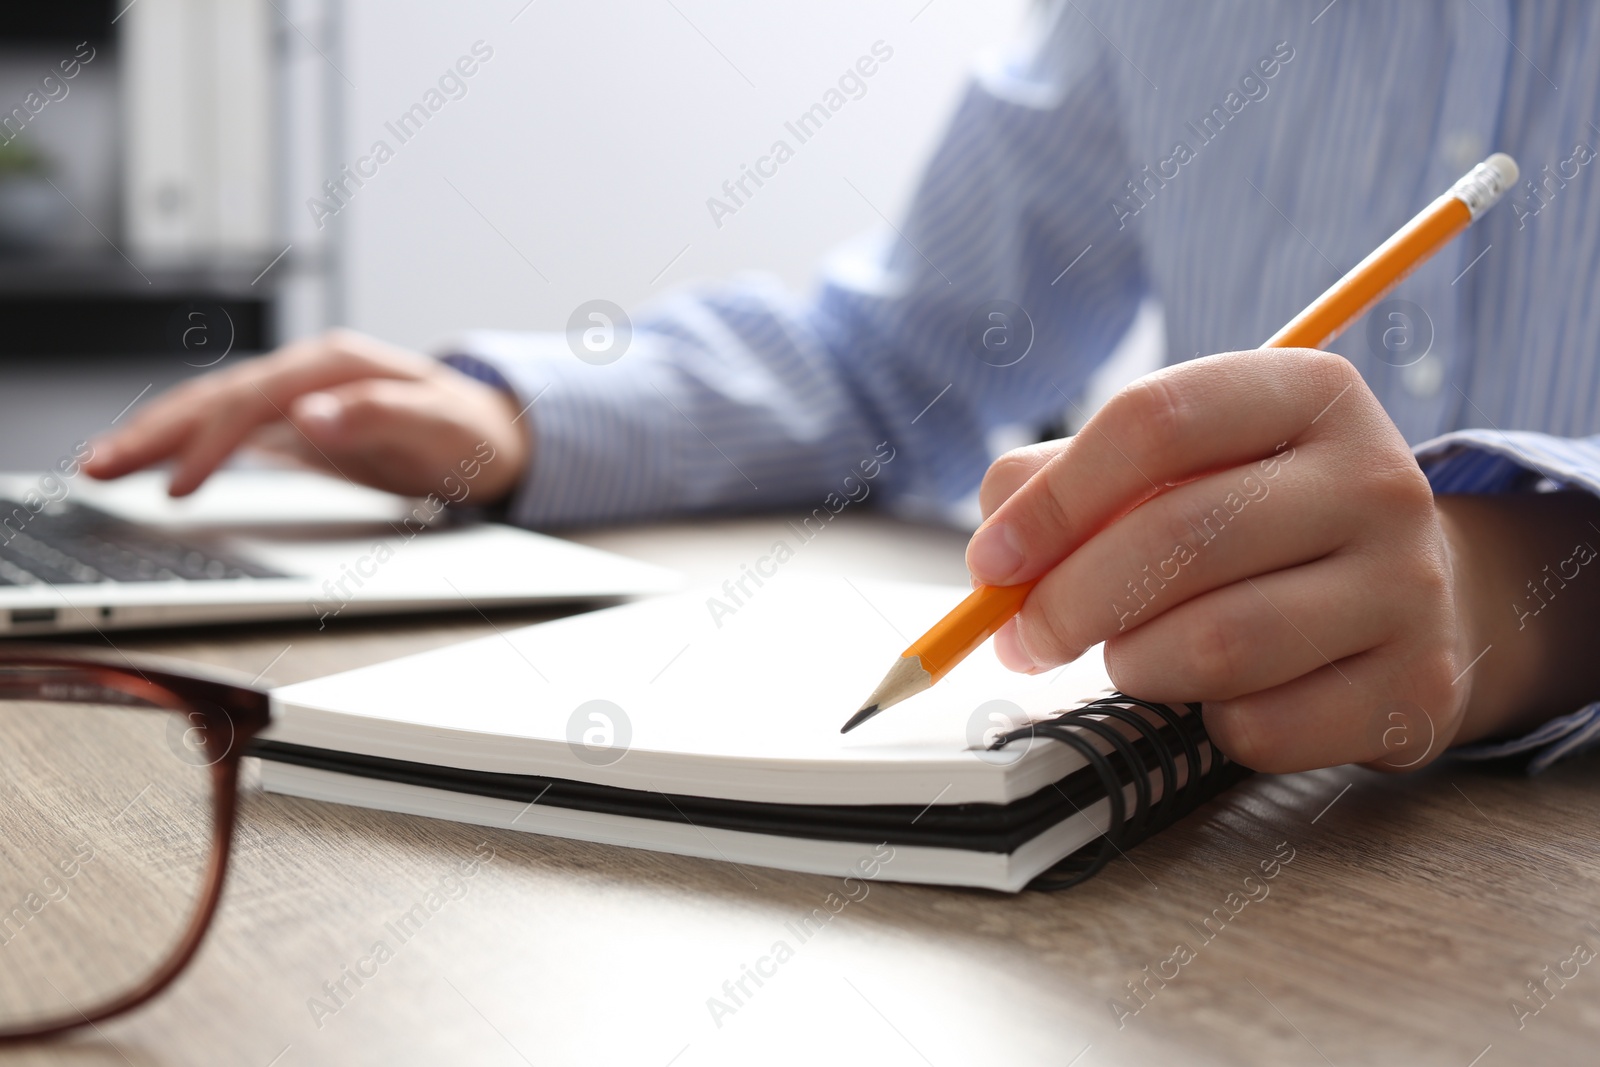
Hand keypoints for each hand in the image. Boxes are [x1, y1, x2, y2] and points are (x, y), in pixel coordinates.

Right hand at [84, 329, 529, 501]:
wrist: (495, 436)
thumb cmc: (473, 431)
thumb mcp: (441, 426)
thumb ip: (378, 417)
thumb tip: (308, 415)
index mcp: (337, 365)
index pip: (254, 401)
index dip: (211, 442)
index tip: (177, 485)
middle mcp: (310, 375)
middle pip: (217, 399)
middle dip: (155, 432)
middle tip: (99, 468)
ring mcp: (300, 398)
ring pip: (213, 413)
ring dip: (157, 438)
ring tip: (102, 467)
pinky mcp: (298, 426)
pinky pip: (229, 433)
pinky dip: (188, 448)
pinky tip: (154, 466)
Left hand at [967, 350, 1599, 772]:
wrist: (1408, 596)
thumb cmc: (1250, 524)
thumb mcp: (1174, 466)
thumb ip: (1062, 484)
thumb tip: (997, 556)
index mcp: (1306, 392)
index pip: (1156, 419)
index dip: (1054, 499)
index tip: (992, 563)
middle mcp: (1375, 478)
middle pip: (1175, 536)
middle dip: (1067, 603)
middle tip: (1026, 639)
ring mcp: (1409, 586)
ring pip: (1217, 645)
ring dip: (1136, 665)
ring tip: (1131, 656)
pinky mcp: (1418, 691)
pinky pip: (1262, 728)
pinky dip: (1208, 725)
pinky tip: (1218, 699)